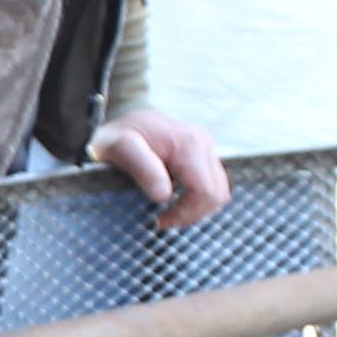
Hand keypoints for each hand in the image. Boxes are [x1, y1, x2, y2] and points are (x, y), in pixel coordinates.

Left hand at [90, 107, 230, 229]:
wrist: (122, 116)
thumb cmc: (118, 134)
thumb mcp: (119, 148)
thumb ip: (142, 169)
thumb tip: (163, 195)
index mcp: (189, 143)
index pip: (204, 192)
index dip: (185, 213)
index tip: (160, 220)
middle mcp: (203, 142)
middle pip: (216, 194)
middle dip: (192, 214)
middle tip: (163, 220)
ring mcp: (206, 147)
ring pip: (218, 191)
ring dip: (197, 208)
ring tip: (169, 212)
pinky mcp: (204, 153)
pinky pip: (212, 183)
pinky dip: (198, 198)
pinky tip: (175, 200)